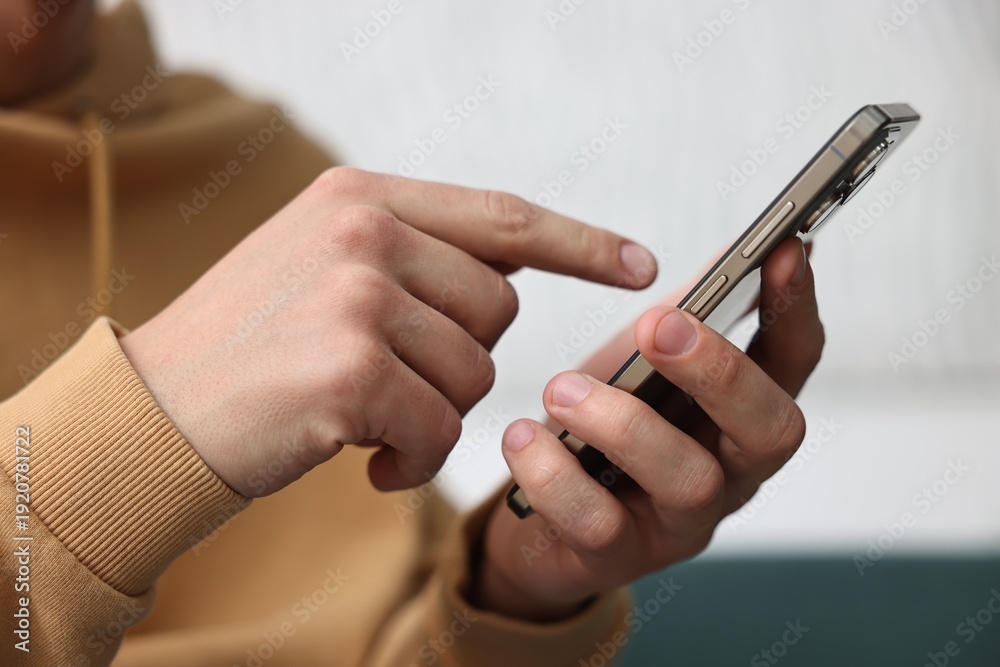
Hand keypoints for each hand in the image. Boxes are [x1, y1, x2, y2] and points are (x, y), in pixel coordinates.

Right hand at [118, 168, 657, 496]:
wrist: (148, 413)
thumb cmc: (248, 350)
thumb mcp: (321, 266)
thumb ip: (412, 254)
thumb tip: (512, 267)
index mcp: (361, 195)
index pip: (503, 214)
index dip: (581, 242)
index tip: (641, 265)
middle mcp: (362, 230)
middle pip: (498, 308)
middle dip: (461, 360)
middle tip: (392, 382)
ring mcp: (356, 295)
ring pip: (475, 373)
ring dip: (433, 414)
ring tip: (366, 419)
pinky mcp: (350, 369)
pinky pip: (439, 429)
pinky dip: (412, 459)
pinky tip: (363, 460)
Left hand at [476, 238, 822, 619]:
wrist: (537, 516)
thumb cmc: (600, 432)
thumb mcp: (640, 366)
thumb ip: (685, 316)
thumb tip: (734, 251)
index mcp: (738, 417)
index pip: (792, 363)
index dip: (797, 308)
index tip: (786, 249)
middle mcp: (728, 474)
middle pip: (768, 431)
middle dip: (719, 372)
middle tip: (657, 326)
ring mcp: (677, 522)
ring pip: (688, 481)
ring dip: (623, 425)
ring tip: (561, 388)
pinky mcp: (616, 557)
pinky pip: (597, 525)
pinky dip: (556, 476)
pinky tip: (523, 437)